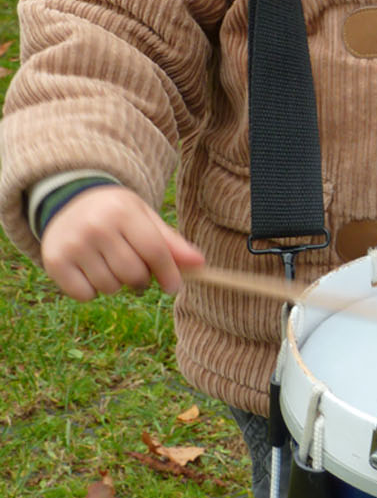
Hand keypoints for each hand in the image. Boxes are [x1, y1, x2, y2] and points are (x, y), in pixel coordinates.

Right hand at [40, 185, 203, 301]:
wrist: (68, 202)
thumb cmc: (116, 213)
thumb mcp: (144, 217)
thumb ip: (171, 242)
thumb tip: (200, 264)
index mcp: (123, 211)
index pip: (154, 251)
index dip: (169, 273)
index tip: (173, 287)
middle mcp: (96, 226)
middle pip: (133, 274)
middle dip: (141, 279)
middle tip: (136, 270)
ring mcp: (73, 245)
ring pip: (110, 288)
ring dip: (117, 284)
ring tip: (110, 264)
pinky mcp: (54, 262)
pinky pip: (85, 295)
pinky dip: (92, 291)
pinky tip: (90, 270)